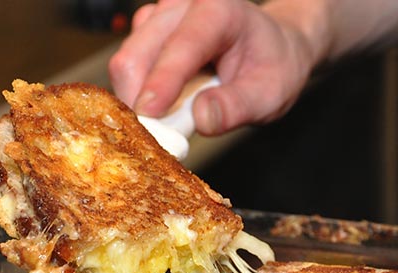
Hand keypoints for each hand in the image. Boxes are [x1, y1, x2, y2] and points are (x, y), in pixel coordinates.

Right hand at [108, 0, 318, 134]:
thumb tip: (202, 119)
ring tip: (172, 117)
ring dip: (139, 99)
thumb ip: (237, 106)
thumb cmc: (271, 67)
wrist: (271, 50)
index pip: (181, 46)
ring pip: (126, 62)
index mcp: (217, 10)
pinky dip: (139, 93)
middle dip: (140, 100)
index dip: (161, 82)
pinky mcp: (147, 33)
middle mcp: (182, 6)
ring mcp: (160, 17)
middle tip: (159, 136)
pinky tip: (166, 102)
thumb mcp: (269, 94)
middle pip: (137, 54)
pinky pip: (127, 68)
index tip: (149, 115)